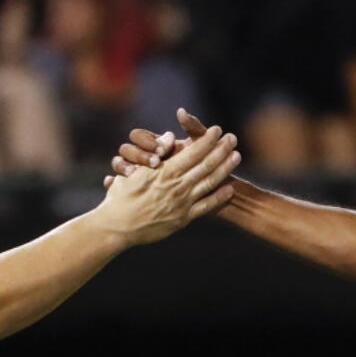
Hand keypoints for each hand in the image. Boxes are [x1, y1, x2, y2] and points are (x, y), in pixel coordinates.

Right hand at [94, 123, 239, 245]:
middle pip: (206, 164)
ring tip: (237, 157)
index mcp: (165, 171)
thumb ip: (156, 155)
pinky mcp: (183, 218)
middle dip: (221, 149)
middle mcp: (177, 185)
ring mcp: (182, 202)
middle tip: (233, 138)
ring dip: (225, 168)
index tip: (217, 130)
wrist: (118, 227)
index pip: (192, 151)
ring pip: (209, 182)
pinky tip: (230, 189)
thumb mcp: (135, 171)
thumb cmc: (121, 197)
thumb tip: (170, 137)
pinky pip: (205, 206)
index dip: (207, 140)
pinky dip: (219, 197)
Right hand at [103, 108, 208, 187]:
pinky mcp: (131, 189)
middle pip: (126, 150)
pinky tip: (109, 183)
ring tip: (132, 175)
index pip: (139, 136)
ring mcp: (134, 173)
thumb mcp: (198, 144)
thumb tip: (181, 112)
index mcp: (154, 144)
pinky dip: (111, 183)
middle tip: (154, 163)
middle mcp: (142, 156)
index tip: (162, 150)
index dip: (147, 142)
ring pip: (118, 165)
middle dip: (138, 156)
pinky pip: (115, 186)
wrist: (204, 186)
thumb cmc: (202, 161)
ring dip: (122, 167)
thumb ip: (192, 127)